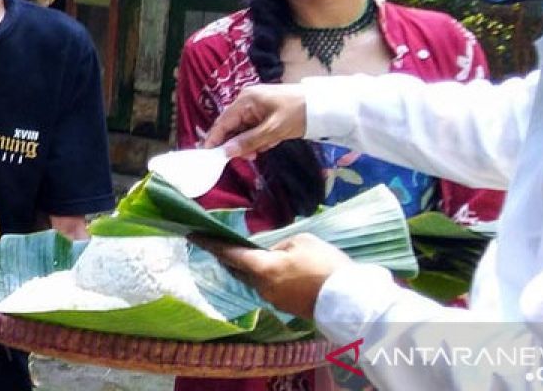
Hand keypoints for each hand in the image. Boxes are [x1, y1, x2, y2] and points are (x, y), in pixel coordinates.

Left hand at [192, 233, 351, 319]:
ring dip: (250, 267)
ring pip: (254, 279)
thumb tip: (273, 253)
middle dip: (229, 257)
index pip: (230, 253)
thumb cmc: (325, 264)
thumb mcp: (302, 241)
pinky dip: (266, 276)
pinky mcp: (285, 306)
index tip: (192, 235)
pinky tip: (276, 268)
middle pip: (239, 270)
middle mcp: (262, 287)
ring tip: (252, 253)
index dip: (211, 243)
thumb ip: (280, 245)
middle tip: (219, 242)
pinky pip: (268, 287)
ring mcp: (273, 299)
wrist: (349, 299)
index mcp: (264, 268)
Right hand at [202, 84, 306, 157]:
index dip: (214, 139)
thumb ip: (249, 141)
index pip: (223, 121)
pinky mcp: (264, 112)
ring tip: (263, 149)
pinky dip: (260, 138)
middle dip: (238, 143)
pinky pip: (254, 128)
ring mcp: (255, 106)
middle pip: (232, 126)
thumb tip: (226, 152)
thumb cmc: (297, 113)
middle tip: (249, 157)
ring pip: (243, 130)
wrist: (322, 105)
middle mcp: (246, 101)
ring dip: (251, 143)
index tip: (208, 156)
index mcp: (245, 100)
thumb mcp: (273, 130)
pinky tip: (271, 142)